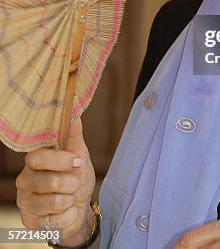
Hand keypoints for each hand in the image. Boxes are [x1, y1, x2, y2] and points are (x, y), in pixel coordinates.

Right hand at [16, 118, 95, 244]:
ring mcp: (25, 202)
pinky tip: (65, 212)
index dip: (59, 160)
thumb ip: (74, 136)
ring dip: (71, 199)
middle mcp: (24, 180)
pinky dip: (69, 216)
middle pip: (50, 181)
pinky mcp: (29, 221)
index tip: (76, 161)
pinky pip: (56, 220)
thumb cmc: (76, 176)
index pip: (37, 157)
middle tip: (75, 182)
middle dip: (72, 182)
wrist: (80, 206)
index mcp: (34, 160)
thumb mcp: (80, 155)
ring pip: (55, 202)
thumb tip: (74, 114)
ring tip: (69, 196)